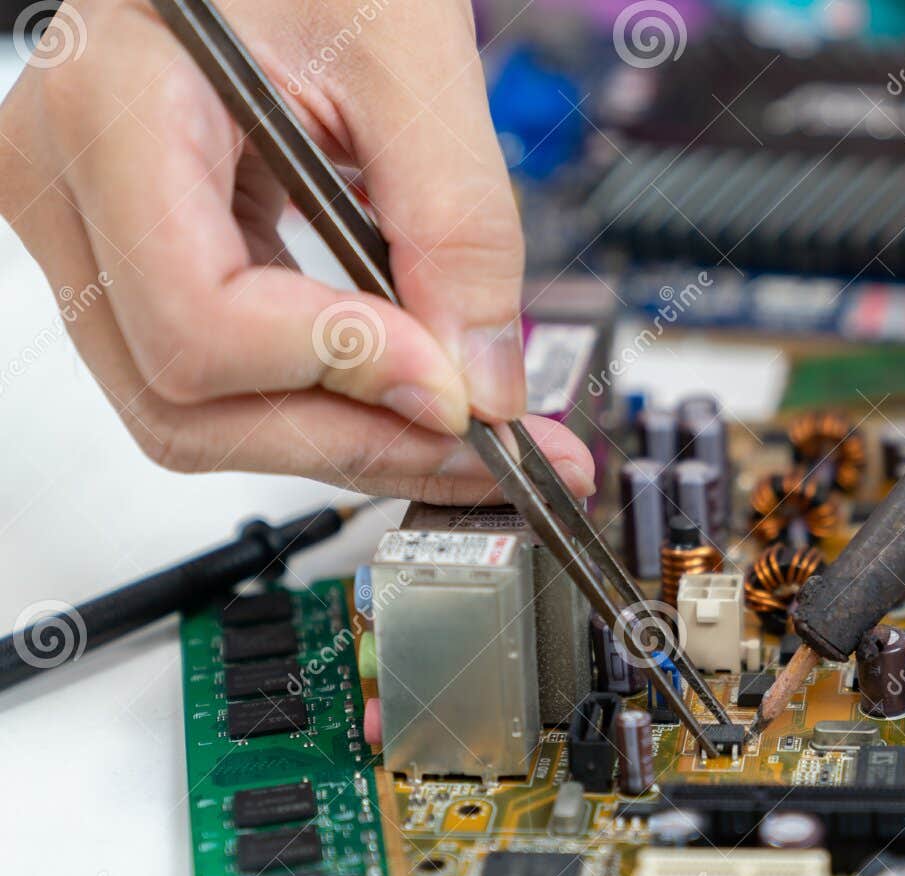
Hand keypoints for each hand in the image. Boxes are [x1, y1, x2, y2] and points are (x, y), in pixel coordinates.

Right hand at [0, 0, 593, 501]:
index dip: (339, 370)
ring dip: (349, 438)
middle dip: (360, 439)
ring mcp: (88, 233)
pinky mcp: (134, 259)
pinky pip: (217, 377)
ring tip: (475, 439)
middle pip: (188, 402)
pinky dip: (328, 401)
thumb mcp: (410, 52)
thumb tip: (483, 382)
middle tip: (495, 453)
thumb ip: (456, 220)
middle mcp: (66, 187)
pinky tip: (420, 398)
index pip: (197, 320)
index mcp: (110, 109)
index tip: (456, 384)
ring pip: (195, 414)